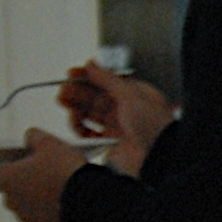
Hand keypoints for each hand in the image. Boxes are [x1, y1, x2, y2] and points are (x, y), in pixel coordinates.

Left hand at [0, 129, 85, 221]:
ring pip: (25, 203)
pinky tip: (64, 200)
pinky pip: (41, 216)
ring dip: (34, 195)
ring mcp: (28, 216)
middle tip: (37, 170)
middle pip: (9, 188)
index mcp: (8, 178)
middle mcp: (13, 200)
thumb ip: (33, 137)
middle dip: (19, 180)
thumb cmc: (68, 174)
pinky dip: (48, 208)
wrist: (92, 202)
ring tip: (55, 185)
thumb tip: (30, 138)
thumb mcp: (50, 143)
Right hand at [57, 61, 172, 173]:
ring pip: (90, 113)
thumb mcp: (131, 95)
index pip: (106, 81)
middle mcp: (125, 109)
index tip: (72, 73)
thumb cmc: (155, 125)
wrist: (158, 156)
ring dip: (75, 107)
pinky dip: (80, 127)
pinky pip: (89, 132)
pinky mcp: (110, 141)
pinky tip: (75, 122)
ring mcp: (117, 125)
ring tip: (64, 103)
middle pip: (95, 96)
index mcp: (134, 94)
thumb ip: (108, 78)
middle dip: (77, 91)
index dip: (88, 77)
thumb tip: (91, 64)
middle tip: (63, 89)